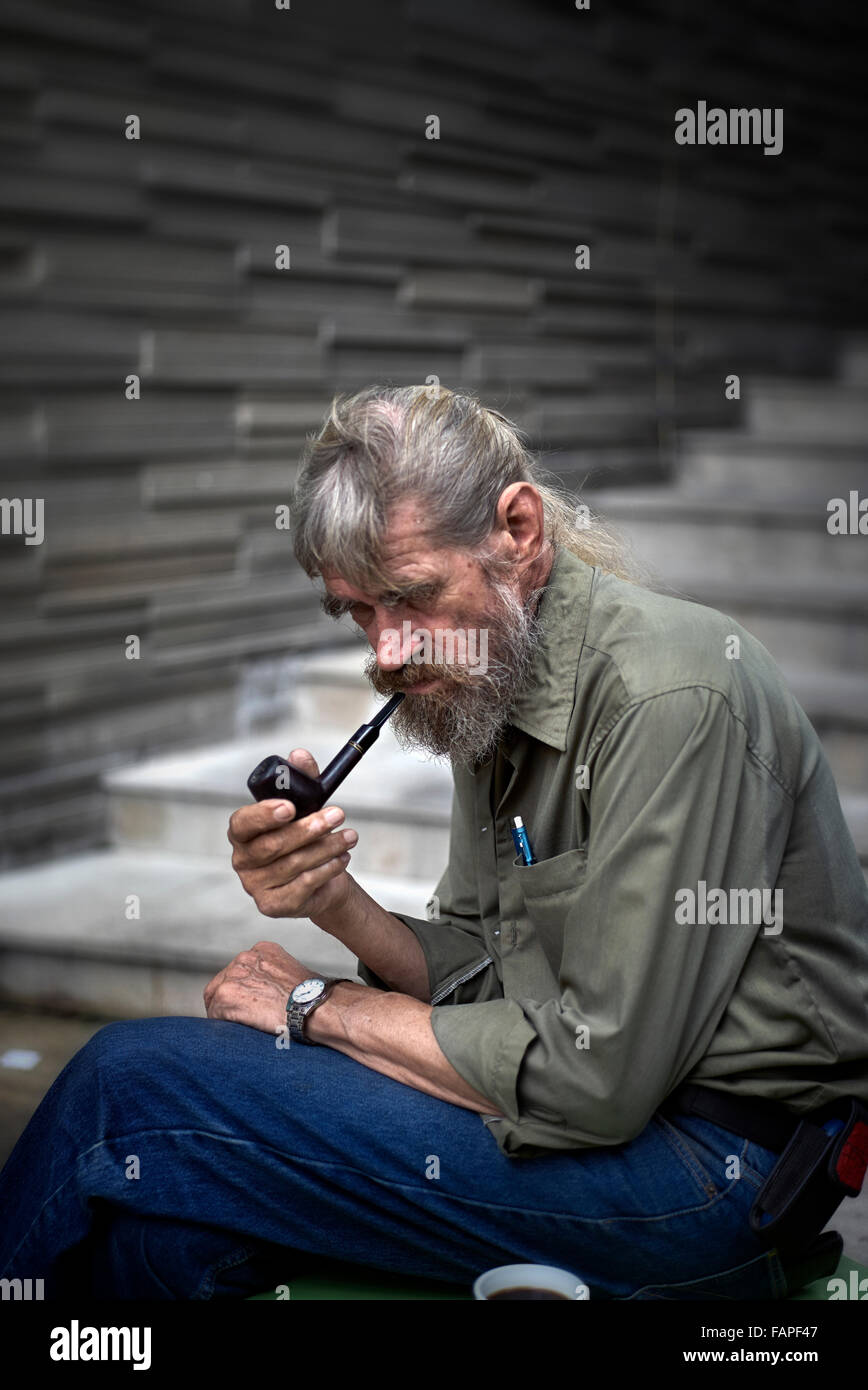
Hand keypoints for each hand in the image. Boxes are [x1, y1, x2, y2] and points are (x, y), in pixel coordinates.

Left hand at [203, 940, 311, 1034]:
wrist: (315, 1007)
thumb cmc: (310, 1000)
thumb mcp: (290, 976)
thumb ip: (271, 978)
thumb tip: (262, 995)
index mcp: (262, 950)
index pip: (238, 971)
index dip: (241, 991)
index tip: (249, 1005)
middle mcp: (245, 957)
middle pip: (223, 982)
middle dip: (231, 1002)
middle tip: (244, 1020)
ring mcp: (234, 974)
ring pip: (216, 999)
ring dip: (226, 1014)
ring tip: (245, 1027)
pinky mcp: (225, 994)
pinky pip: (214, 1015)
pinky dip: (224, 1026)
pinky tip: (243, 1030)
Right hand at [228, 748, 357, 919]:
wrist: (319, 879)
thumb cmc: (305, 836)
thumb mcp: (306, 804)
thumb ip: (301, 779)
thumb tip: (299, 754)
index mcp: (242, 832)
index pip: (243, 823)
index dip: (264, 815)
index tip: (290, 807)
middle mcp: (242, 860)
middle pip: (273, 846)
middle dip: (309, 828)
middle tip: (338, 815)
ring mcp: (254, 885)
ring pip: (293, 865)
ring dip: (326, 848)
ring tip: (350, 837)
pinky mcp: (272, 905)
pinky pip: (302, 886)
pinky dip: (326, 869)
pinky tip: (342, 858)